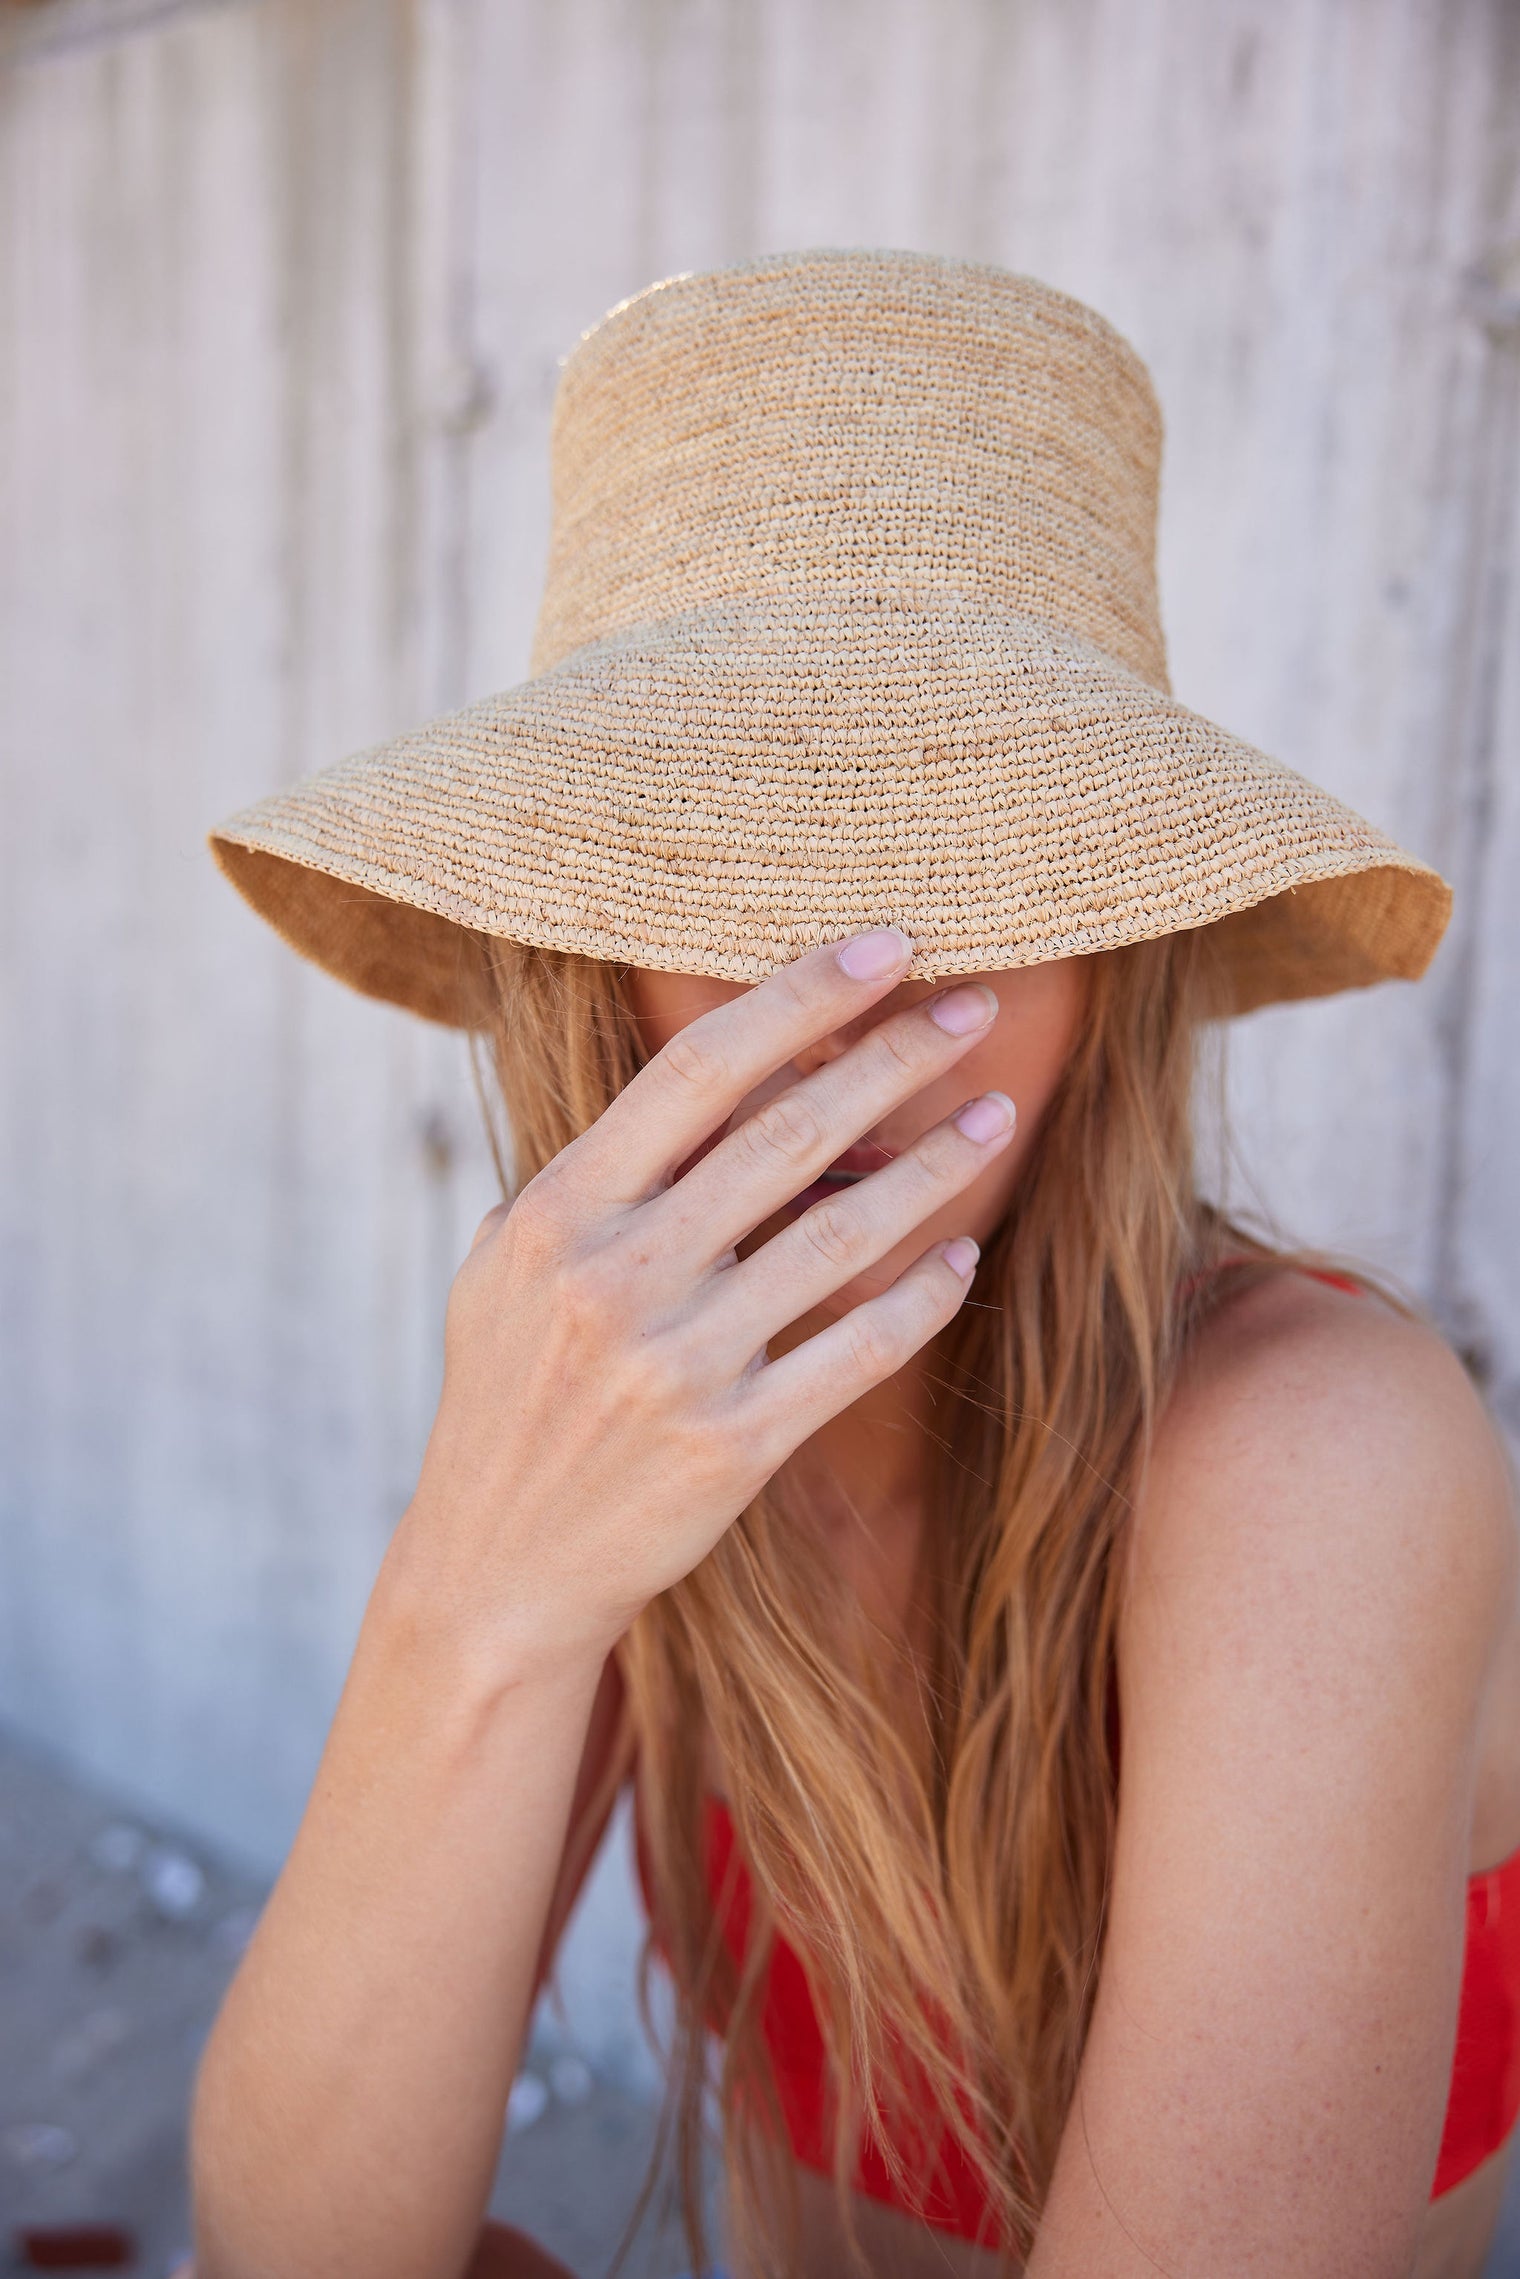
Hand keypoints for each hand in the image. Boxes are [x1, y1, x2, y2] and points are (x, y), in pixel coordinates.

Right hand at [389, 929, 1016, 1674]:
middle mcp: (616, 1276)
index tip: (885, 946)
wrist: (499, 1568)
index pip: (698, 1070)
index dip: (800, 995)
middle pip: (786, 1134)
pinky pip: (858, 1351)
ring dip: (934, 1167)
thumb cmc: (510, 1398)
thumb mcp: (507, 1270)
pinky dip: (923, 1299)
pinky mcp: (733, 1446)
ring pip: (842, 1237)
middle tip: (974, 1005)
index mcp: (558, 1212)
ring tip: (997, 1113)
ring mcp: (677, 1364)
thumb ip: (589, 1179)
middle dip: (894, 1057)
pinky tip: (965, 1257)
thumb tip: (709, 1093)